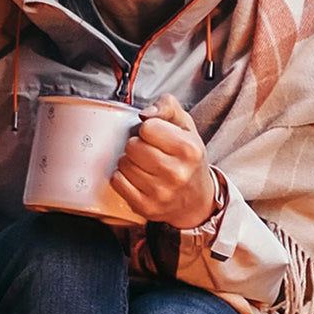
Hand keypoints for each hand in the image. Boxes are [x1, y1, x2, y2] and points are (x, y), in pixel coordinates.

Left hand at [111, 93, 218, 228]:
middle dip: (137, 145)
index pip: (147, 127)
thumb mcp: (185, 125)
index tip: (156, 137)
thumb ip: (167, 106)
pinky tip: (137, 178)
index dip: (148, 129)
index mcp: (189, 150)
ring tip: (144, 165)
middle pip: (132, 146)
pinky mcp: (145, 207)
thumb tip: (145, 114)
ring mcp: (161, 193)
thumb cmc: (187, 158)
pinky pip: (117, 182)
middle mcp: (177, 173)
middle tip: (149, 152)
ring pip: (123, 164)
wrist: (196, 199)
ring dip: (129, 161)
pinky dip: (123, 177)